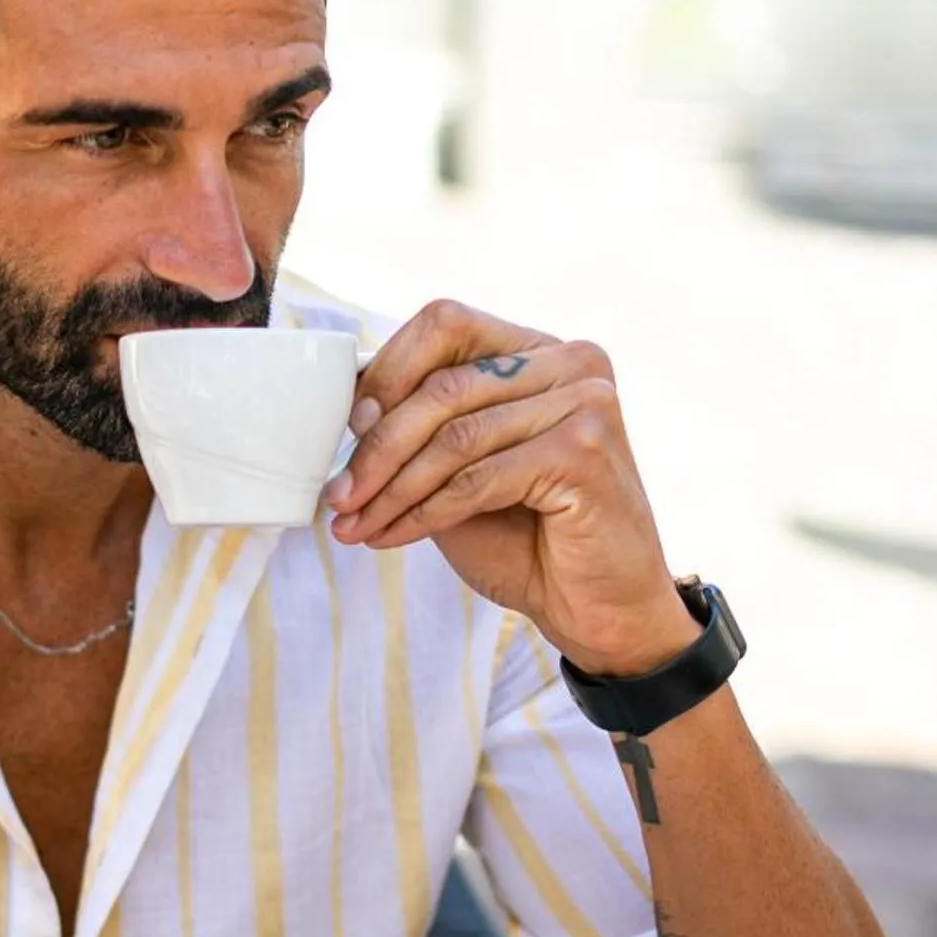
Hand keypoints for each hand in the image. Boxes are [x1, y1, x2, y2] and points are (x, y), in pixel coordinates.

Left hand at [326, 300, 694, 675]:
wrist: (598, 611)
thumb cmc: (528, 541)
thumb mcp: (460, 472)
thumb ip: (423, 430)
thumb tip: (350, 406)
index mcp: (539, 351)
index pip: (446, 325)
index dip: (387, 373)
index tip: (346, 429)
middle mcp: (571, 362)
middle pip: (443, 385)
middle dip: (377, 447)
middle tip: (338, 496)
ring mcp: (585, 402)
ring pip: (455, 436)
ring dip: (392, 488)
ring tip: (355, 524)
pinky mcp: (584, 450)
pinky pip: (477, 478)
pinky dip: (426, 511)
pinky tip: (395, 534)